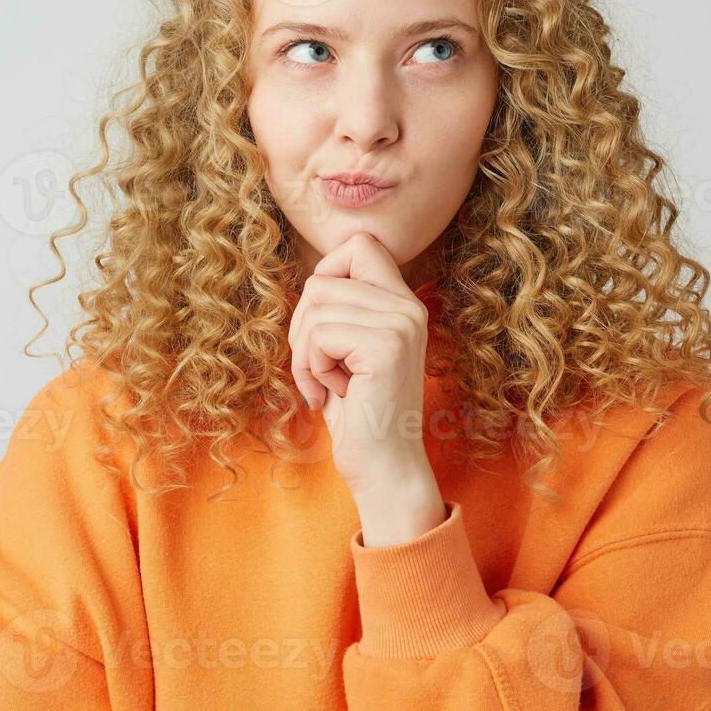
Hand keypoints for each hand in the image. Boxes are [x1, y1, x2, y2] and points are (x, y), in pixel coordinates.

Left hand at [287, 231, 433, 499]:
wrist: (383, 465)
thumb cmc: (357, 411)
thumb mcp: (347, 349)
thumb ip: (341, 308)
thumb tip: (313, 277)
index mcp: (403, 302)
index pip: (360, 245)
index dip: (326, 272)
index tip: (322, 321)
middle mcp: (408, 307)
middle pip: (323, 279)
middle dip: (302, 325)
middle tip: (317, 365)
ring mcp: (401, 325)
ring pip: (316, 308)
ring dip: (304, 353)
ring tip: (325, 383)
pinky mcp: (385, 347)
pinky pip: (319, 335)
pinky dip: (311, 367)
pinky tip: (332, 393)